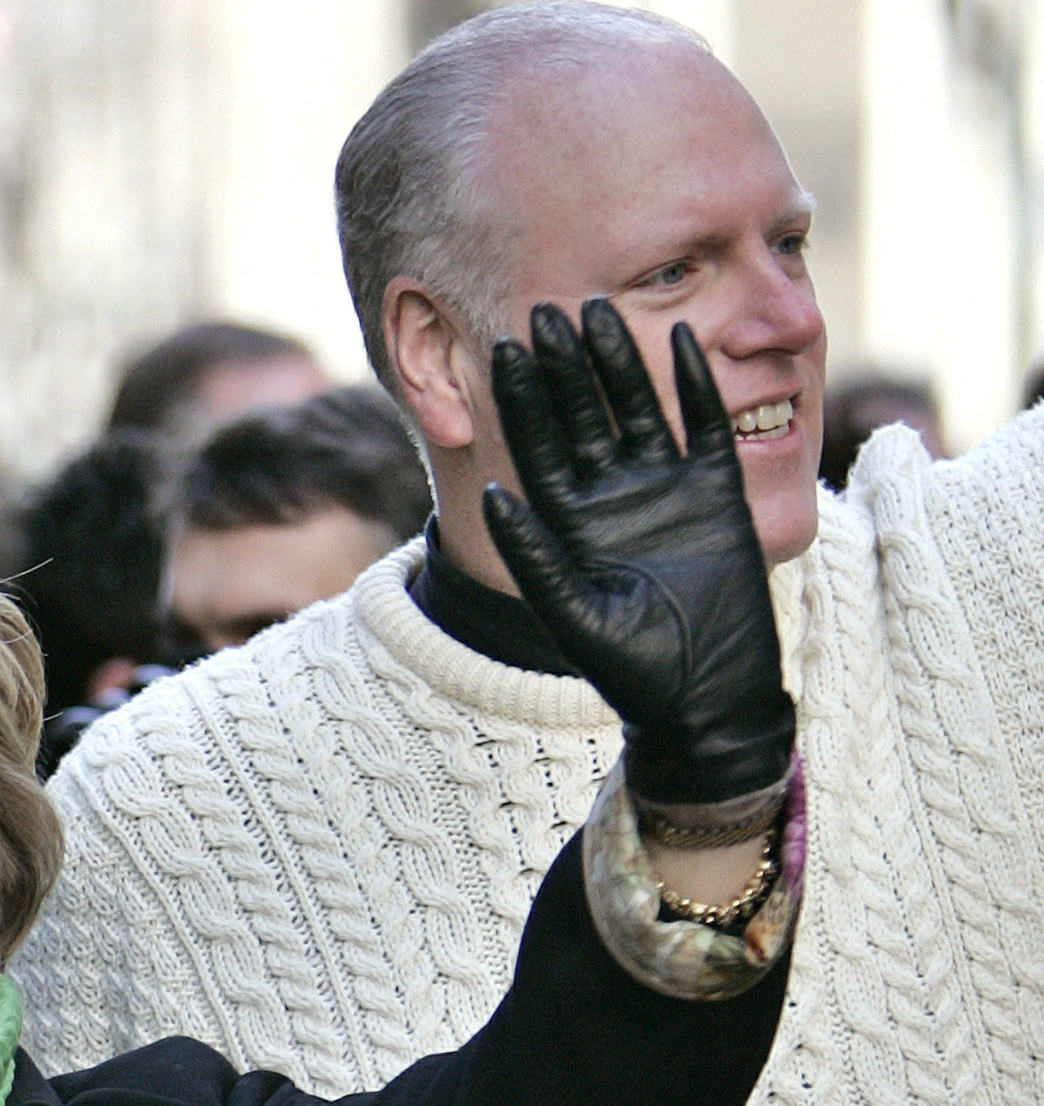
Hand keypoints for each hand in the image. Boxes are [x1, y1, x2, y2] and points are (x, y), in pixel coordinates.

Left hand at [482, 297, 794, 805]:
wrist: (706, 696)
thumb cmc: (631, 668)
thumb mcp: (573, 612)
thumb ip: (535, 554)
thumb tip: (492, 495)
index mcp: (569, 521)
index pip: (539, 444)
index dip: (522, 397)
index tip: (503, 347)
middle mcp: (613, 496)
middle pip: (584, 413)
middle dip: (564, 363)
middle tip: (545, 305)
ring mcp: (666, 489)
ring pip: (640, 409)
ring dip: (622, 361)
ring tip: (603, 308)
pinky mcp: (719, 493)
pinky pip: (708, 428)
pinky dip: (701, 387)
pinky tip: (688, 341)